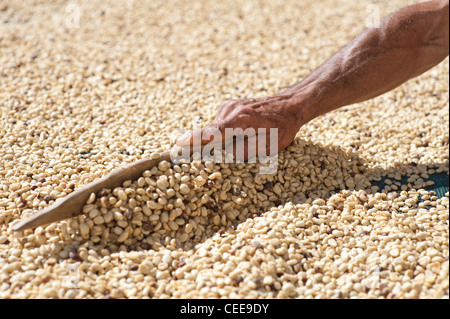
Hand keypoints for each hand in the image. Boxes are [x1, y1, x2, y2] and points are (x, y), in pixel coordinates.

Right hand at [176, 93, 304, 160]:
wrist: (289, 104)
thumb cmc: (282, 127)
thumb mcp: (269, 145)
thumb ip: (246, 151)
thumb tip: (225, 155)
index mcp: (241, 120)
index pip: (215, 132)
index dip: (197, 139)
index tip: (179, 142)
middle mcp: (230, 110)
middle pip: (214, 134)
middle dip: (218, 147)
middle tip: (242, 146)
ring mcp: (227, 106)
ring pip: (217, 130)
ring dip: (226, 139)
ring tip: (249, 136)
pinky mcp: (227, 106)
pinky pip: (220, 125)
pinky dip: (227, 132)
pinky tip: (244, 131)